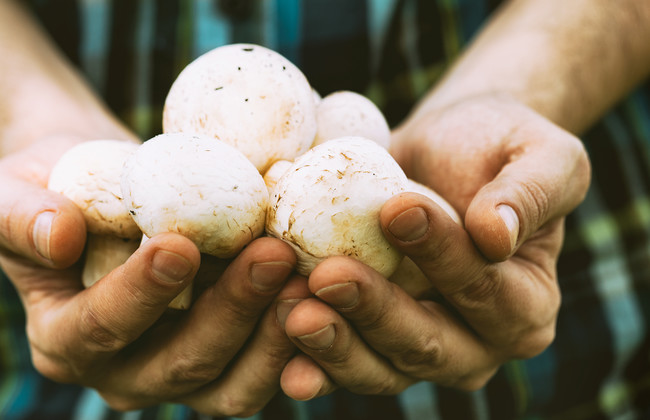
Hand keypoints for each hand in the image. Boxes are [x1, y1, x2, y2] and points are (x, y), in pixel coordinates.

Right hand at [0, 138, 306, 415]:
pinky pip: (265, 367)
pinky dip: (297, 339)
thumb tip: (58, 236)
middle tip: (273, 252)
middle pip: (180, 363)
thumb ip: (19, 215)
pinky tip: (325, 290)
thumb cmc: (52, 186)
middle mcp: (121, 373)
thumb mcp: (8, 189)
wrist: (101, 190)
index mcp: (63, 340)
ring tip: (310, 274)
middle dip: (230, 310)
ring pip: (231, 383)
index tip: (180, 244)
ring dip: (275, 334)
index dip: (140, 293)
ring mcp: (179, 374)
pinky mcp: (226, 360)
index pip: (100, 327)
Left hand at [278, 95, 590, 398]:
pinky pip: (340, 363)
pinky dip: (308, 357)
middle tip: (327, 276)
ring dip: (333, 344)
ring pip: (378, 367)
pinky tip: (277, 333)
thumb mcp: (541, 153)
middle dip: (375, 312)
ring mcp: (417, 351)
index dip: (442, 255)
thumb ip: (532, 192)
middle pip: (426, 343)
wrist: (443, 150)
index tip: (396, 209)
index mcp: (526, 305)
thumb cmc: (495, 146)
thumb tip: (495, 235)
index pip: (485, 289)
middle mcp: (475, 344)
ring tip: (292, 308)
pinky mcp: (369, 344)